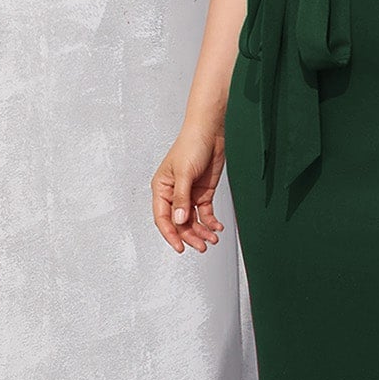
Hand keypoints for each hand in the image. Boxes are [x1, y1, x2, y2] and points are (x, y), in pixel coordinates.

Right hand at [152, 125, 226, 253]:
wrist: (210, 132)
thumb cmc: (190, 145)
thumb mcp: (184, 173)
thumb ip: (182, 198)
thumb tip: (180, 220)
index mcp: (161, 188)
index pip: (163, 218)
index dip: (171, 234)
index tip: (180, 247)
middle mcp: (174, 194)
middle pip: (179, 222)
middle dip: (190, 236)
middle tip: (202, 246)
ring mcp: (189, 194)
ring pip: (192, 220)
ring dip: (201, 231)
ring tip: (212, 239)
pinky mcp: (203, 193)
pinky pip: (204, 213)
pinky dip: (210, 222)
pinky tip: (216, 227)